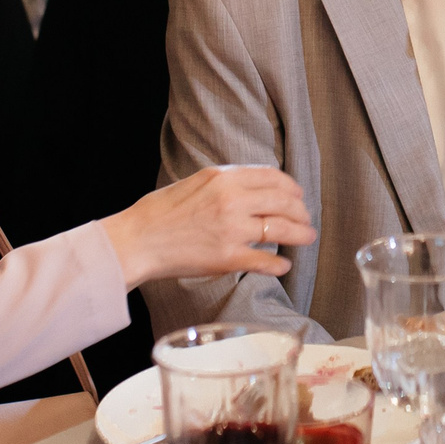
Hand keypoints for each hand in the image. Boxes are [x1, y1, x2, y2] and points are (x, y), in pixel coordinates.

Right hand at [103, 166, 315, 287]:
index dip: (291, 188)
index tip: (297, 196)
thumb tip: (255, 188)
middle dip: (301, 211)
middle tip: (306, 219)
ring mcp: (232, 229)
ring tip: (307, 238)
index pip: (273, 177)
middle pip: (283, 202)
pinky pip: (265, 261)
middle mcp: (232, 200)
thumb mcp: (196, 182)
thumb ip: (227, 182)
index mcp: (224, 178)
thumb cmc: (160, 212)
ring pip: (281, 229)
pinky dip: (279, 265)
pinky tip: (284, 266)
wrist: (137, 240)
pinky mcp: (227, 258)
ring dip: (300, 234)